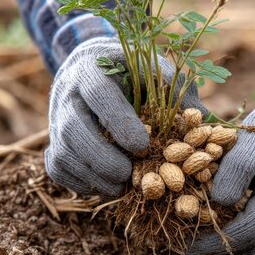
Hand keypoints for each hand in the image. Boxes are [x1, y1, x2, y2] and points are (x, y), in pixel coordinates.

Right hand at [45, 37, 206, 195]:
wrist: (91, 67)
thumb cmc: (131, 70)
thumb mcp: (153, 67)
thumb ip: (174, 87)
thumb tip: (202, 117)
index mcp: (92, 68)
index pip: (98, 93)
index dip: (118, 121)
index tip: (142, 146)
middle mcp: (66, 93)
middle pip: (72, 128)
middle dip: (101, 158)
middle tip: (129, 175)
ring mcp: (55, 119)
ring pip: (61, 152)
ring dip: (92, 176)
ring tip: (121, 187)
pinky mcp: (52, 140)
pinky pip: (57, 167)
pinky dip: (80, 182)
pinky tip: (106, 186)